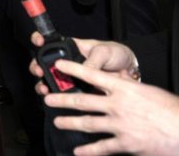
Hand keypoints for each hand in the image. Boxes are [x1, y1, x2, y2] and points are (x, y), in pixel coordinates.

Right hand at [29, 32, 138, 95]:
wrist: (129, 72)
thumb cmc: (116, 54)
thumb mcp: (105, 52)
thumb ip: (93, 60)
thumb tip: (84, 70)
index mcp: (71, 47)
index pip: (49, 40)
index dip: (39, 39)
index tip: (38, 42)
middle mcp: (67, 61)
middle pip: (44, 63)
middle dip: (37, 67)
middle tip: (38, 71)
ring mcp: (70, 76)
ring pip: (50, 80)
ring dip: (44, 84)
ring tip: (44, 88)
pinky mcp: (76, 90)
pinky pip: (63, 94)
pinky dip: (58, 98)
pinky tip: (57, 100)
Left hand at [43, 59, 178, 155]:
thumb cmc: (170, 109)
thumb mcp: (148, 91)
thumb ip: (128, 88)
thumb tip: (116, 83)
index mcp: (124, 89)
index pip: (93, 75)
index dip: (73, 69)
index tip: (58, 65)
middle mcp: (118, 105)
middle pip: (82, 101)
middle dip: (62, 100)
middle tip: (47, 99)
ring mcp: (119, 125)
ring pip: (87, 123)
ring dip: (69, 123)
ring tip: (57, 122)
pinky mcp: (125, 144)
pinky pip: (101, 147)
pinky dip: (88, 150)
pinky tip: (78, 152)